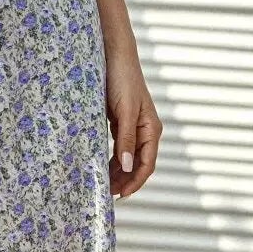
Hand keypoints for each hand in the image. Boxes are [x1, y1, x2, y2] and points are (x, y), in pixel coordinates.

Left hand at [105, 47, 160, 198]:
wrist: (114, 56)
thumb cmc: (122, 80)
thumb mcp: (125, 112)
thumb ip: (126, 139)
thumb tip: (126, 166)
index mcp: (151, 129)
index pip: (147, 164)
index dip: (135, 182)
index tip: (120, 196)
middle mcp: (145, 130)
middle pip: (137, 164)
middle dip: (124, 180)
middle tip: (106, 194)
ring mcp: (133, 127)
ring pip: (127, 157)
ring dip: (117, 171)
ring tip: (103, 184)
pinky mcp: (121, 122)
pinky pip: (119, 147)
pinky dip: (112, 158)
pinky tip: (102, 165)